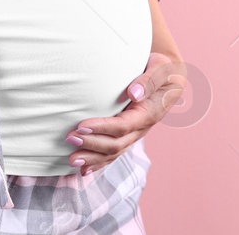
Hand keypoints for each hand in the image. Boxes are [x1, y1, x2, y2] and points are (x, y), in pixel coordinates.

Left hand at [64, 53, 186, 175]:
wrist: (169, 77)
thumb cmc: (163, 69)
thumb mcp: (161, 68)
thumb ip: (149, 80)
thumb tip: (134, 94)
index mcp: (149, 113)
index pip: (123, 126)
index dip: (102, 128)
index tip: (80, 126)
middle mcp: (142, 128)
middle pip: (116, 144)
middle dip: (92, 144)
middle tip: (69, 139)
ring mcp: (135, 135)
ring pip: (113, 153)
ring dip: (92, 158)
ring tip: (71, 159)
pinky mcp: (128, 136)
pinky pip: (114, 154)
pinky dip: (98, 164)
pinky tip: (83, 170)